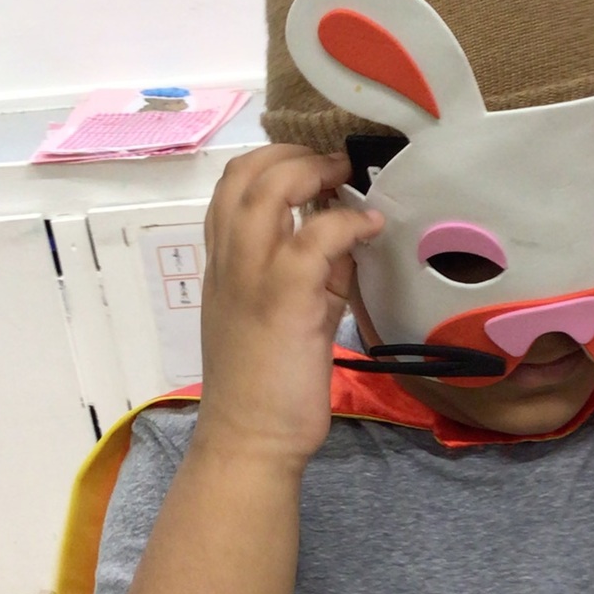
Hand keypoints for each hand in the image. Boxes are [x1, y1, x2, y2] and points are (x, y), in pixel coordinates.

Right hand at [194, 145, 381, 474]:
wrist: (250, 439)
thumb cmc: (266, 388)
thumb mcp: (287, 315)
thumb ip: (312, 274)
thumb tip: (344, 238)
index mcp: (222, 265)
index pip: (231, 187)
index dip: (271, 162)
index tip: (311, 168)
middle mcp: (229, 262)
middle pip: (244, 174)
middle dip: (293, 154)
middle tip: (333, 164)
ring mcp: (252, 277)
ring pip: (268, 190)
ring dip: (313, 172)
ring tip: (345, 179)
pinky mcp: (286, 299)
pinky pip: (316, 237)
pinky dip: (348, 222)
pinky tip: (370, 227)